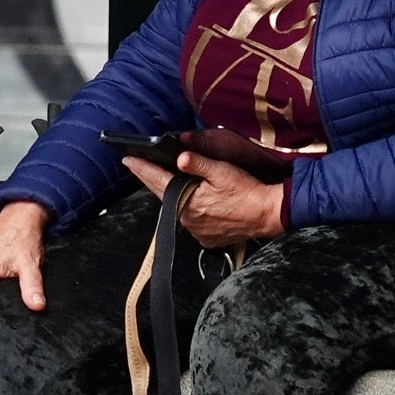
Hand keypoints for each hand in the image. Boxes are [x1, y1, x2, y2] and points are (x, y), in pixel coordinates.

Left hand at [123, 153, 285, 250]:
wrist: (266, 214)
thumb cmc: (246, 192)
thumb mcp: (222, 171)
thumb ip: (198, 163)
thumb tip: (179, 158)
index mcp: (188, 200)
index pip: (158, 180)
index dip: (142, 168)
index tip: (127, 160)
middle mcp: (187, 218)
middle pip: (162, 194)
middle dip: (148, 178)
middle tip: (135, 166)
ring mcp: (195, 230)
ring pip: (175, 207)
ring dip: (168, 194)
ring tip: (158, 180)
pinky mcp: (205, 237)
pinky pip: (189, 220)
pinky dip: (185, 209)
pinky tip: (188, 200)